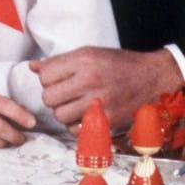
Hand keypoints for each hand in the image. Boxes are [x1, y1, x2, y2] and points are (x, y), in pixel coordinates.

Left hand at [30, 46, 183, 129]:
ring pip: (60, 115)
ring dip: (63, 112)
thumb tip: (32, 67)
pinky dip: (76, 126)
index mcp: (84, 60)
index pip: (45, 75)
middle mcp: (91, 80)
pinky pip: (76, 130)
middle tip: (64, 94)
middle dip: (53, 97)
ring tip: (73, 105)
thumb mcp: (89, 53)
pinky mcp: (108, 120)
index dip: (47, 79)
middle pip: (49, 97)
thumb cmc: (118, 64)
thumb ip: (59, 61)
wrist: (152, 77)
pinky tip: (84, 116)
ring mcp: (100, 102)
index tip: (57, 79)